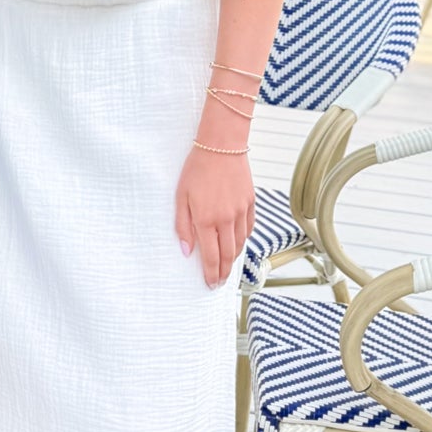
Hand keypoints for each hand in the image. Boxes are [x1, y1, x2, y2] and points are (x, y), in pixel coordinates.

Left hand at [174, 144, 253, 288]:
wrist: (221, 146)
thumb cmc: (196, 169)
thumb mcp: (180, 197)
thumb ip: (182, 226)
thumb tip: (186, 251)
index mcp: (206, 220)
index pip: (210, 256)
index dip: (210, 273)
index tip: (210, 284)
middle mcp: (226, 219)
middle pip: (227, 255)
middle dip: (223, 272)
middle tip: (219, 283)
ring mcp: (241, 212)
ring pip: (239, 244)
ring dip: (232, 258)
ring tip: (226, 266)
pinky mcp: (250, 203)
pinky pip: (248, 228)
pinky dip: (242, 239)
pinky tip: (236, 243)